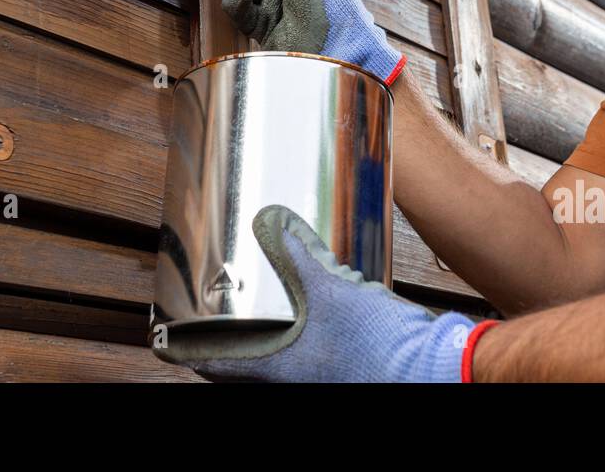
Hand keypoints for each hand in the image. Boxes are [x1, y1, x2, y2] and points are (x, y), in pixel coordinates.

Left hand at [153, 205, 487, 381]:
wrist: (440, 370)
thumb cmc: (383, 347)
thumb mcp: (332, 291)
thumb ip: (298, 254)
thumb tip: (270, 221)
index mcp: (279, 372)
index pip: (215, 365)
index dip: (185, 350)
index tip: (164, 341)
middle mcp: (295, 383)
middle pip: (242, 368)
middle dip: (224, 344)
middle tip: (205, 321)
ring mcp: (323, 380)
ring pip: (277, 362)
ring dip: (264, 339)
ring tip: (254, 311)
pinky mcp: (348, 371)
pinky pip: (309, 355)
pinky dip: (299, 336)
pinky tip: (310, 313)